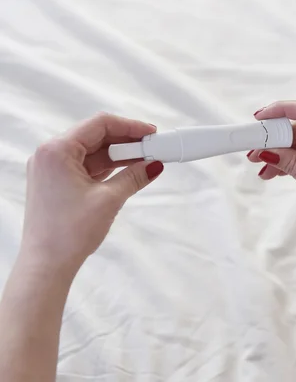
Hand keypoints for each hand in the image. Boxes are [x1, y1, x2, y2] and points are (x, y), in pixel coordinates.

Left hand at [21, 113, 163, 268]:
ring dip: (119, 155)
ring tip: (145, 160)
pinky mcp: (57, 183)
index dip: (130, 126)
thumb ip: (134, 177)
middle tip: (153, 147)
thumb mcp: (109, 200)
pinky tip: (128, 171)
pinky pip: (87, 166)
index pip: (99, 124)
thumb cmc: (68, 233)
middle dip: (126, 141)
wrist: (47, 264)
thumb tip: (155, 165)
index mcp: (56, 151)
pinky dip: (108, 167)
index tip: (152, 133)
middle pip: (96, 136)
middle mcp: (50, 155)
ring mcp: (52, 169)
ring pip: (92, 152)